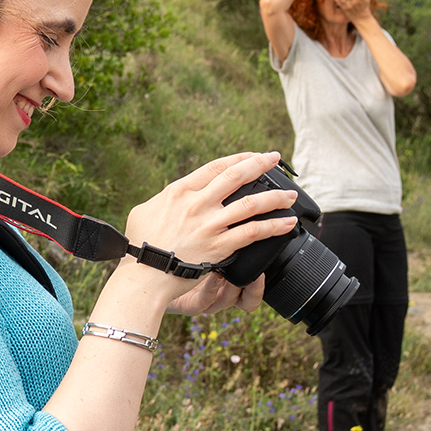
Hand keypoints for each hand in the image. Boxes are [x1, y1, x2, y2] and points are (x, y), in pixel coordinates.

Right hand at [124, 151, 299, 309]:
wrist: (144, 275)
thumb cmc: (141, 244)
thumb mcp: (145, 210)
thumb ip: (166, 198)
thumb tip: (177, 194)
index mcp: (180, 190)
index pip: (216, 166)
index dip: (240, 158)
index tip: (254, 155)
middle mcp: (197, 203)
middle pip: (236, 176)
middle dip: (261, 164)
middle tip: (276, 158)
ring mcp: (210, 225)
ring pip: (251, 204)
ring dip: (275, 197)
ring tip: (290, 195)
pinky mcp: (219, 247)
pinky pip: (253, 233)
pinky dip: (273, 227)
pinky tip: (286, 223)